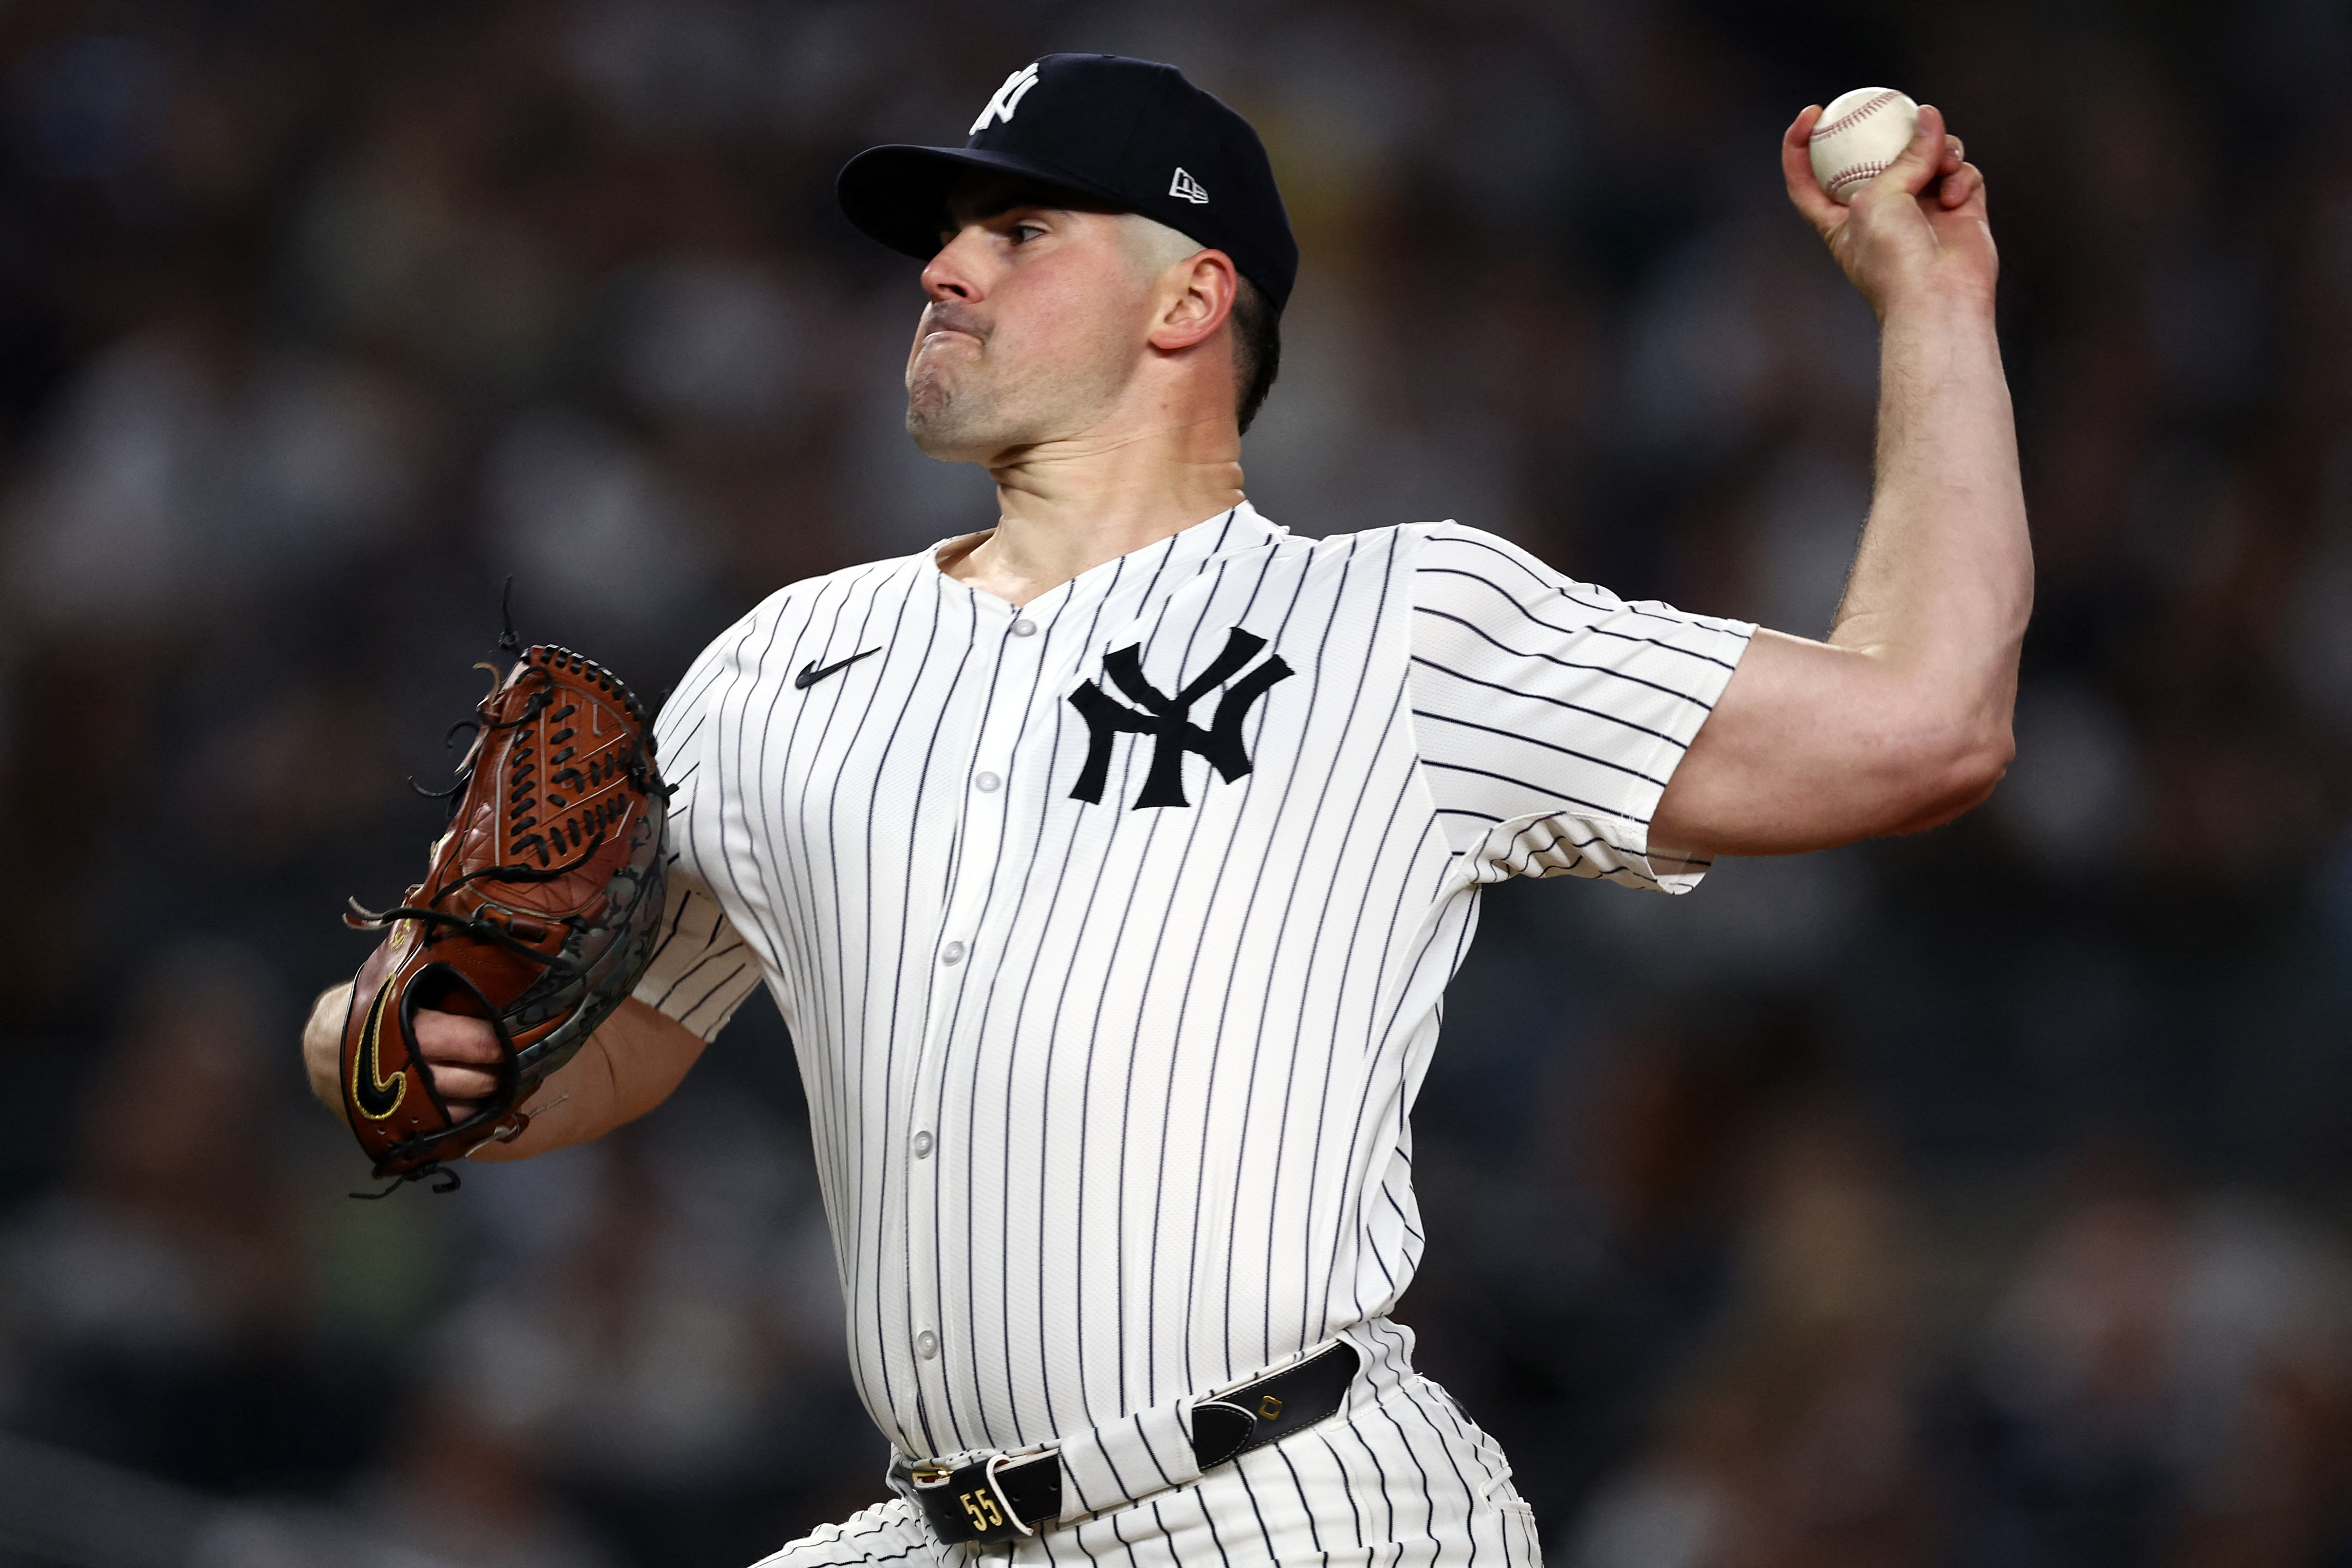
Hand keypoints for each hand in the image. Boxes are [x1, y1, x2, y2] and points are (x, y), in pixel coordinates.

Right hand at [301, 981, 502, 1120]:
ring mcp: (392, 1102)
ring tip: (504, 1087)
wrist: (319, 1045)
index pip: (448, 1038)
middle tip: (517, 1065)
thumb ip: (421, 970)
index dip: (483, 1040)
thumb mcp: (386, 982)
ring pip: (449, 1112)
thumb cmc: (364, 1005)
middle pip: (456, 1081)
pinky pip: (435, 1130)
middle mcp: (394, 1068)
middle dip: (490, 1075)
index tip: (510, 1036)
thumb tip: (465, 936)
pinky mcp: (391, 1123)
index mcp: (394, 1026)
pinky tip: (480, 1109)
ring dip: (481, 1103)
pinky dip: (460, 1121)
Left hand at [1782, 102, 1992, 319]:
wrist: (1938, 299)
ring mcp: (1921, 208)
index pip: (1808, 179)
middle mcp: (1880, 210)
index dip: (1800, 146)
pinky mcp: (1958, 209)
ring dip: (1938, 150)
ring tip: (1943, 161)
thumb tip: (1929, 117)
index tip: (1810, 114)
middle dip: (1896, 133)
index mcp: (1840, 217)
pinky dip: (1960, 177)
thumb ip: (1901, 157)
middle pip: (1881, 155)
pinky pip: (1961, 173)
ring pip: (1929, 155)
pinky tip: (1956, 197)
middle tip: (1906, 115)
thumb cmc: (1893, 261)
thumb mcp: (1877, 200)